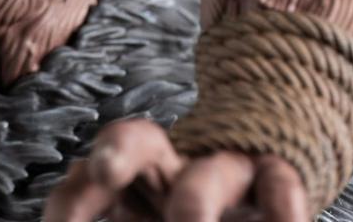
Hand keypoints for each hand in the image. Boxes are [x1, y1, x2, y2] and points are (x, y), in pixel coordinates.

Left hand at [43, 119, 310, 221]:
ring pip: (210, 168)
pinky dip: (280, 207)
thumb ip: (115, 218)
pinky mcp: (274, 177)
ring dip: (196, 198)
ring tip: (188, 221)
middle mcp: (174, 166)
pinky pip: (278, 184)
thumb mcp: (140, 216)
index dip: (71, 199)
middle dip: (118, 151)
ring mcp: (226, 170)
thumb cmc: (180, 210)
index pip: (90, 175)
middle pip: (140, 139)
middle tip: (102, 172)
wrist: (261, 183)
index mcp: (132, 179)